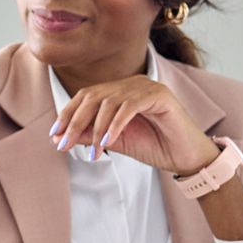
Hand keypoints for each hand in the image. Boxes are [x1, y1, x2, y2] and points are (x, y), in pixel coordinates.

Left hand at [50, 75, 216, 174]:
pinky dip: (115, 124)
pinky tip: (107, 142)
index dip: (68, 114)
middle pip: (93, 96)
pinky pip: (130, 106)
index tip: (55, 135)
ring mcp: (147, 87)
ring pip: (110, 101)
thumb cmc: (154, 147)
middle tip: (63, 144)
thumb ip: (89, 136)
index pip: (87, 96)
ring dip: (96, 129)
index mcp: (121, 91)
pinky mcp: (160, 95)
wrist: (187, 158)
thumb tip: (59, 136)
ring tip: (92, 152)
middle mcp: (132, 84)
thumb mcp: (114, 142)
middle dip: (75, 121)